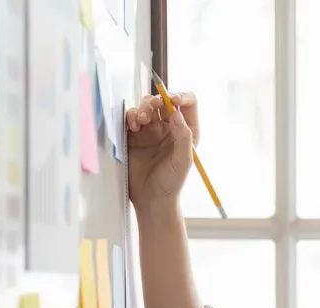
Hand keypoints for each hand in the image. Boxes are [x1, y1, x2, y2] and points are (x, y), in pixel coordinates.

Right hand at [126, 92, 199, 211]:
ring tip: (141, 122)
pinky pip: (131, 118)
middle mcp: (169, 127)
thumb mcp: (183, 161)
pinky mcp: (134, 135)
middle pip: (164, 101)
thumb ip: (183, 136)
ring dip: (143, 108)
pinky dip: (131, 117)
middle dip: (158, 100)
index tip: (172, 100)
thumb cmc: (171, 183)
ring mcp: (151, 130)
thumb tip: (177, 113)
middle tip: (152, 109)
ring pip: (146, 107)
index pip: (188, 103)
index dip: (181, 96)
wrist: (150, 199)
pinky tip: (132, 127)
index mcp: (186, 131)